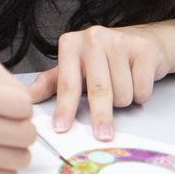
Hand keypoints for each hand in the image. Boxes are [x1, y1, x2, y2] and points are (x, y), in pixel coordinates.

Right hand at [0, 56, 35, 173]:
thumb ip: (10, 81)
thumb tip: (29, 105)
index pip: (23, 105)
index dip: (22, 104)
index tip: (10, 105)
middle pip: (26, 134)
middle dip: (24, 127)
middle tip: (9, 123)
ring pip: (22, 159)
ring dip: (17, 148)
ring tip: (1, 138)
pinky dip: (5, 165)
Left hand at [29, 25, 172, 141]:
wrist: (143, 41)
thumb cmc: (104, 58)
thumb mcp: (74, 67)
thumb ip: (52, 82)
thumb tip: (30, 96)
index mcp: (71, 44)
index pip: (66, 83)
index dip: (64, 108)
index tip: (62, 128)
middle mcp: (93, 38)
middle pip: (98, 90)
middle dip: (100, 116)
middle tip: (102, 135)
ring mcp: (120, 41)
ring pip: (122, 92)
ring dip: (124, 99)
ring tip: (123, 85)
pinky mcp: (144, 49)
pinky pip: (141, 89)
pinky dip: (140, 94)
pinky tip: (137, 80)